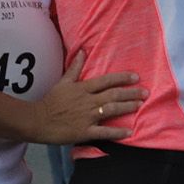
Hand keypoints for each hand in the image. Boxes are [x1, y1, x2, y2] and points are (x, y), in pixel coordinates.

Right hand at [28, 51, 146, 144]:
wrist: (38, 120)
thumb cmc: (51, 101)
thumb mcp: (63, 81)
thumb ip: (75, 67)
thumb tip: (82, 51)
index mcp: (83, 88)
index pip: (106, 81)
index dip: (122, 78)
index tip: (136, 77)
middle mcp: (88, 101)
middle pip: (113, 95)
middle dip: (131, 93)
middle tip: (145, 92)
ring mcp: (87, 116)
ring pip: (111, 110)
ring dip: (127, 107)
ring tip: (140, 105)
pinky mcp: (84, 132)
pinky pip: (104, 132)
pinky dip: (117, 132)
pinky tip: (129, 131)